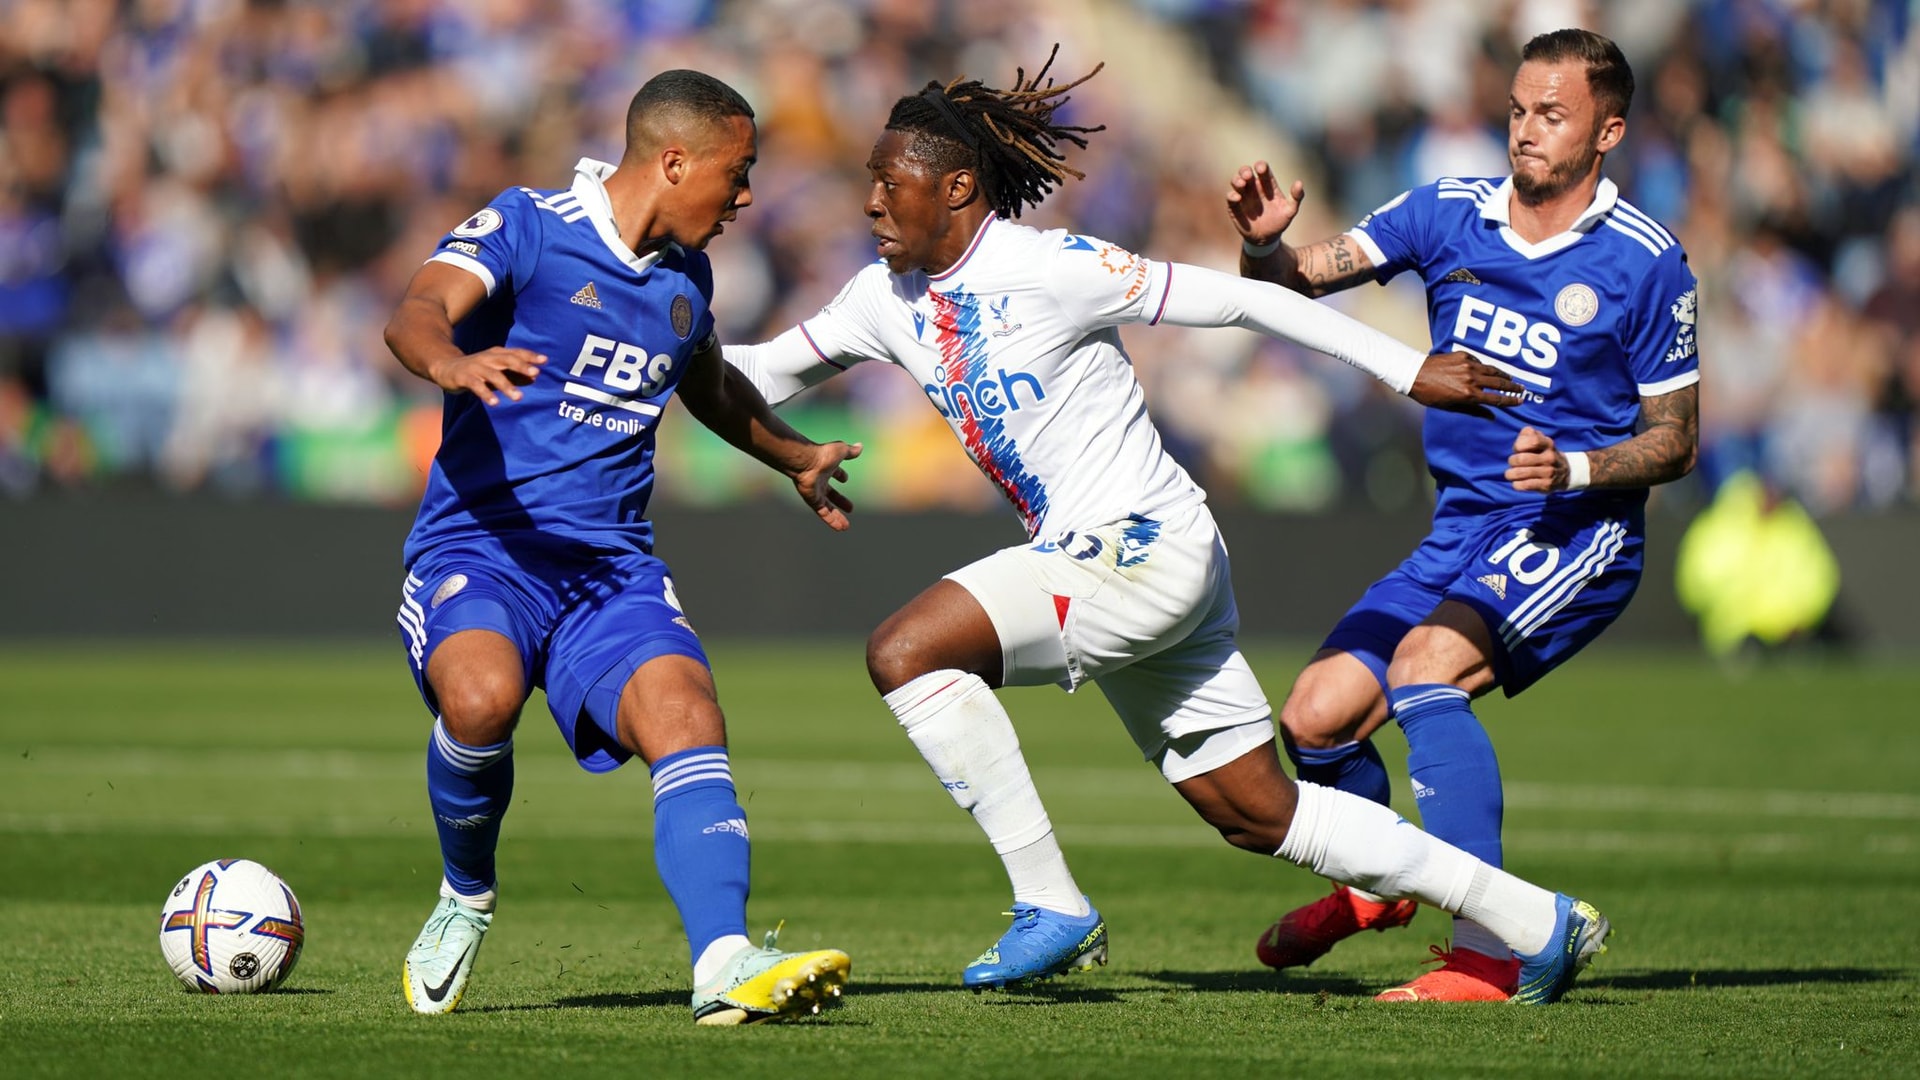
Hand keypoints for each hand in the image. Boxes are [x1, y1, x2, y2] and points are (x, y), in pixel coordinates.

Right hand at [429, 347, 546, 405]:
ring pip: (493, 375)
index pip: (516, 353)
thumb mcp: (497, 371)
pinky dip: (486, 394)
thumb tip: (534, 379)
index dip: (530, 356)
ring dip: (507, 385)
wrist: (445, 366)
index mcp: (497, 354)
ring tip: (519, 397)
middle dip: (521, 366)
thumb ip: (515, 375)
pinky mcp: (464, 377)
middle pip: (507, 360)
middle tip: (535, 373)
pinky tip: (495, 403)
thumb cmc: (477, 370)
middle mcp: (488, 358)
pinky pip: (476, 386)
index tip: (545, 360)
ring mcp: (476, 367)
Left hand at [793, 441, 862, 530]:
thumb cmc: (823, 454)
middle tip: (850, 508)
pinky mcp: (813, 500)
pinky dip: (831, 520)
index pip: (835, 473)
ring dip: (837, 516)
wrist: (807, 462)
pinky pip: (822, 513)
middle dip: (840, 500)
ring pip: (827, 507)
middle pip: (831, 494)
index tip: (845, 479)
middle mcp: (820, 481)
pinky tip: (840, 528)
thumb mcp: (841, 451)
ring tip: (845, 527)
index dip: (840, 475)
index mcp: (827, 468)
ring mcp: (816, 492)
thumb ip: (850, 451)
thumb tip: (860, 446)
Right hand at [1226, 161, 1304, 247]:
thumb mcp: (1290, 211)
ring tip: (1242, 184)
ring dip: (1237, 180)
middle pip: (1246, 172)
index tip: (1261, 169)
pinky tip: (1238, 198)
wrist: (1266, 239)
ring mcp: (1243, 197)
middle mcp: (1254, 188)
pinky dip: (1232, 195)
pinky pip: (1230, 197)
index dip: (1261, 166)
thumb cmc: (1279, 222)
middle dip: (1245, 171)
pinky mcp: (1235, 207)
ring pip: (1236, 182)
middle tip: (1248, 176)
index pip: (1263, 170)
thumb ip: (1296, 197)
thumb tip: (1299, 182)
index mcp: (1267, 185)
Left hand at [1409, 352, 1524, 417]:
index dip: (1510, 401)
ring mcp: (1468, 365)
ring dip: (1503, 374)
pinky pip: (1479, 361)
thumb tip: (1491, 415)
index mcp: (1469, 395)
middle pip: (1499, 383)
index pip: (1496, 399)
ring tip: (1510, 378)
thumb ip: (1473, 410)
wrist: (1414, 374)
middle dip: (1512, 386)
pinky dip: (1484, 366)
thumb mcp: (1450, 407)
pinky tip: (1487, 370)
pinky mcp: (1463, 355)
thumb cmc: (1429, 395)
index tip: (1520, 401)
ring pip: (1492, 370)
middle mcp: (1472, 379)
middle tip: (1522, 388)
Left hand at [1506, 426, 1565, 491]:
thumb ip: (1527, 434)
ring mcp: (1549, 472)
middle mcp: (1550, 457)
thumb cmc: (1542, 453)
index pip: (1532, 441)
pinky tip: (1518, 482)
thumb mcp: (1539, 440)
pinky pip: (1524, 485)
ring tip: (1511, 474)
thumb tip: (1521, 438)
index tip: (1518, 449)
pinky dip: (1516, 484)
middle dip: (1512, 461)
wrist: (1564, 472)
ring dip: (1510, 474)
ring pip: (1519, 473)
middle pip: (1521, 459)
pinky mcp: (1546, 485)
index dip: (1519, 445)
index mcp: (1548, 444)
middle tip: (1513, 463)